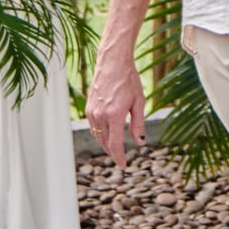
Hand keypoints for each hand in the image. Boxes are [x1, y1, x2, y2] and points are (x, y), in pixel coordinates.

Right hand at [86, 51, 147, 166]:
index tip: (123, 165)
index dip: (119, 157)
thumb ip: (138, 124)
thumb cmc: (129, 80)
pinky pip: (94, 127)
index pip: (115, 143)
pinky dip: (100, 135)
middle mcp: (100, 115)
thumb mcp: (138, 102)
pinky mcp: (89, 108)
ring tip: (115, 149)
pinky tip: (106, 136)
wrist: (112, 62)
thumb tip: (140, 142)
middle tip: (121, 159)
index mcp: (115, 114)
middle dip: (113, 152)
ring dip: (106, 145)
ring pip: (98, 136)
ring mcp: (92, 111)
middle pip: (105, 142)